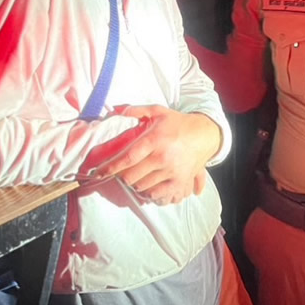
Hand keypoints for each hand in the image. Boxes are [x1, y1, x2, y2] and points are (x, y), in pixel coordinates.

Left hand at [96, 106, 221, 204]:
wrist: (204, 135)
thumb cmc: (177, 123)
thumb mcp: (158, 111)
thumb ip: (136, 110)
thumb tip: (115, 110)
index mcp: (155, 139)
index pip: (128, 158)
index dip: (111, 167)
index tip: (99, 172)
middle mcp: (163, 157)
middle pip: (132, 176)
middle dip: (122, 176)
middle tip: (122, 172)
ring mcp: (172, 171)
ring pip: (142, 187)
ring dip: (135, 184)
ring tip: (136, 177)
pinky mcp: (179, 182)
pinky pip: (157, 195)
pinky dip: (148, 193)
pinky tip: (148, 185)